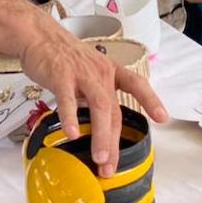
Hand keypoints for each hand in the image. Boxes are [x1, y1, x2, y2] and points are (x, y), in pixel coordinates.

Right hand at [19, 19, 168, 177]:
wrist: (39, 35)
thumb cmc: (62, 56)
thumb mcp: (87, 71)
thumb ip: (94, 95)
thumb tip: (96, 124)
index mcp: (109, 70)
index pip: (136, 84)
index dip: (151, 100)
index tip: (162, 117)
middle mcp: (100, 72)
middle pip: (114, 109)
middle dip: (114, 141)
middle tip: (111, 166)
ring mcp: (81, 74)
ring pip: (99, 107)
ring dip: (101, 135)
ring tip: (100, 158)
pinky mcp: (61, 76)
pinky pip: (67, 100)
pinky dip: (71, 118)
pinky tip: (72, 134)